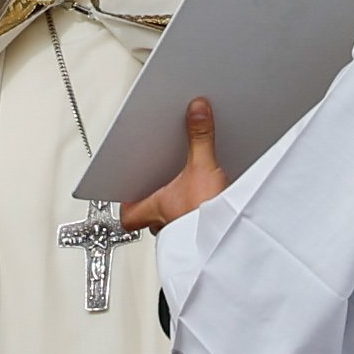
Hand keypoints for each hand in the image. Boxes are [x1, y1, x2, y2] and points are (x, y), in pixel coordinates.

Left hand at [118, 99, 224, 232]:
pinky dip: (194, 217)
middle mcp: (164, 226)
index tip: (125, 191)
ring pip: (168, 223)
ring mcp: (181, 236)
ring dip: (175, 210)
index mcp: (153, 208)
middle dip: (154, 200)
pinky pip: (190, 227)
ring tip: (185, 193)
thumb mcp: (202, 169)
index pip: (128, 213)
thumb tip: (196, 112)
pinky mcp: (201, 238)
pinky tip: (207, 206)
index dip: (125, 203)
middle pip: (148, 215)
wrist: (228, 242)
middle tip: (158, 187)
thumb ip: (199, 138)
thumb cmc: (207, 219)